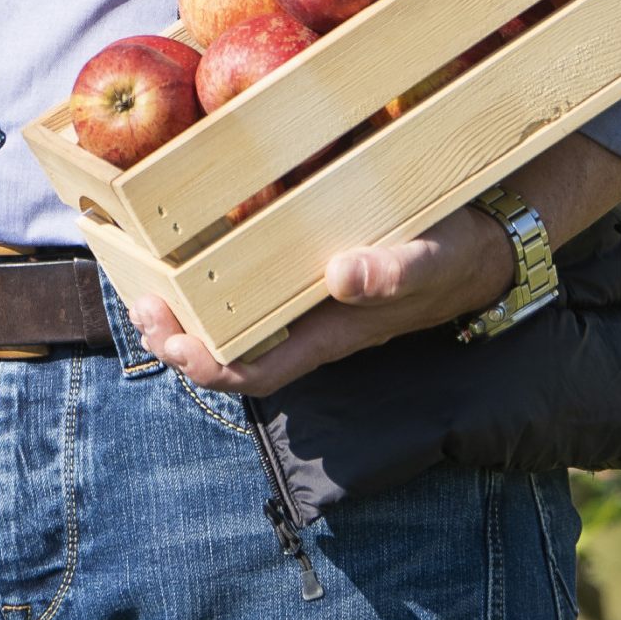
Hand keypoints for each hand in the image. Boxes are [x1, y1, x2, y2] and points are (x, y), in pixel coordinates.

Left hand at [127, 204, 516, 396]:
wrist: (479, 248)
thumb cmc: (452, 258)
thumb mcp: (429, 259)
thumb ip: (392, 273)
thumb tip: (343, 276)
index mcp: (328, 333)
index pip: (256, 371)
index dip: (207, 366)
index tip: (170, 343)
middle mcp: (307, 325)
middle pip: (229, 353)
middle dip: (178, 339)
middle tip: (140, 305)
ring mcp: (304, 303)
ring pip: (231, 323)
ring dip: (186, 311)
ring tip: (146, 282)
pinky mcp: (305, 274)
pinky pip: (246, 289)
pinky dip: (209, 277)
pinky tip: (186, 251)